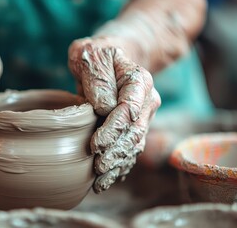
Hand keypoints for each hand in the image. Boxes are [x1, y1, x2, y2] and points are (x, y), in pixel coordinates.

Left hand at [68, 37, 160, 192]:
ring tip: (100, 182)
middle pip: (135, 132)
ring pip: (134, 145)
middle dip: (116, 153)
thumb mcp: (91, 55)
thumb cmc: (96, 55)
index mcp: (139, 80)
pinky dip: (119, 165)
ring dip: (118, 165)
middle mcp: (146, 100)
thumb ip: (97, 77)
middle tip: (98, 168)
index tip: (94, 145)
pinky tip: (107, 179)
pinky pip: (130, 149)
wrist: (107, 58)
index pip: (130, 110)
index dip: (113, 130)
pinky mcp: (134, 127)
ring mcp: (142, 116)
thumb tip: (103, 107)